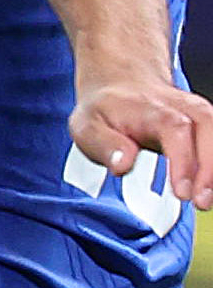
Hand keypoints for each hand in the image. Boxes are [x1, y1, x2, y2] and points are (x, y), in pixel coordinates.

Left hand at [71, 80, 212, 211]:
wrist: (119, 85)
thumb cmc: (104, 110)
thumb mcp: (88, 126)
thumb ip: (105, 146)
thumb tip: (122, 166)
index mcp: (152, 110)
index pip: (176, 131)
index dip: (183, 162)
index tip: (183, 192)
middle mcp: (182, 108)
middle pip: (207, 130)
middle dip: (208, 169)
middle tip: (201, 202)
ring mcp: (197, 114)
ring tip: (206, 200)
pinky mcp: (204, 124)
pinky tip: (208, 187)